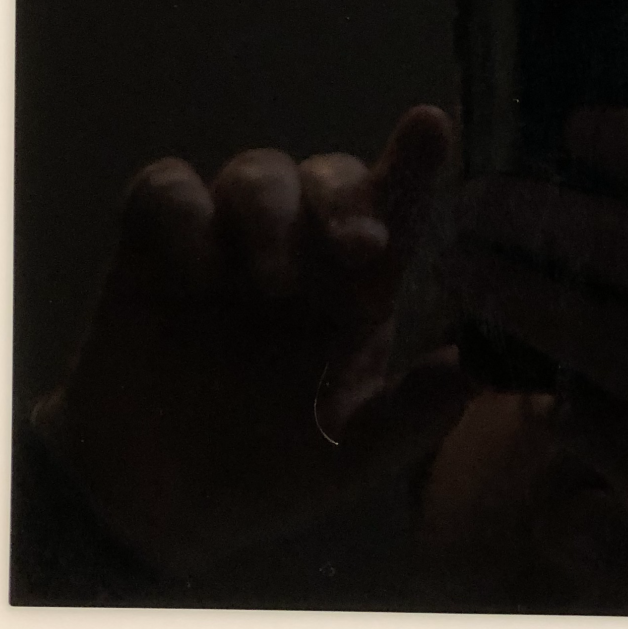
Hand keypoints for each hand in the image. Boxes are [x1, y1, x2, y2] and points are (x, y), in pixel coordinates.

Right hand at [35, 106, 467, 575]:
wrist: (151, 503)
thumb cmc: (265, 472)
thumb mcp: (345, 463)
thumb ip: (406, 418)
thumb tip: (476, 371)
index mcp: (356, 288)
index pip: (395, 211)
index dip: (412, 164)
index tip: (429, 125)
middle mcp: (301, 249)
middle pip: (329, 176)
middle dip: (342, 195)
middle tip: (356, 245)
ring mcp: (226, 240)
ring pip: (256, 172)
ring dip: (269, 209)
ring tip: (270, 278)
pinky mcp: (153, 243)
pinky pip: (166, 190)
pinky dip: (180, 209)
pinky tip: (189, 266)